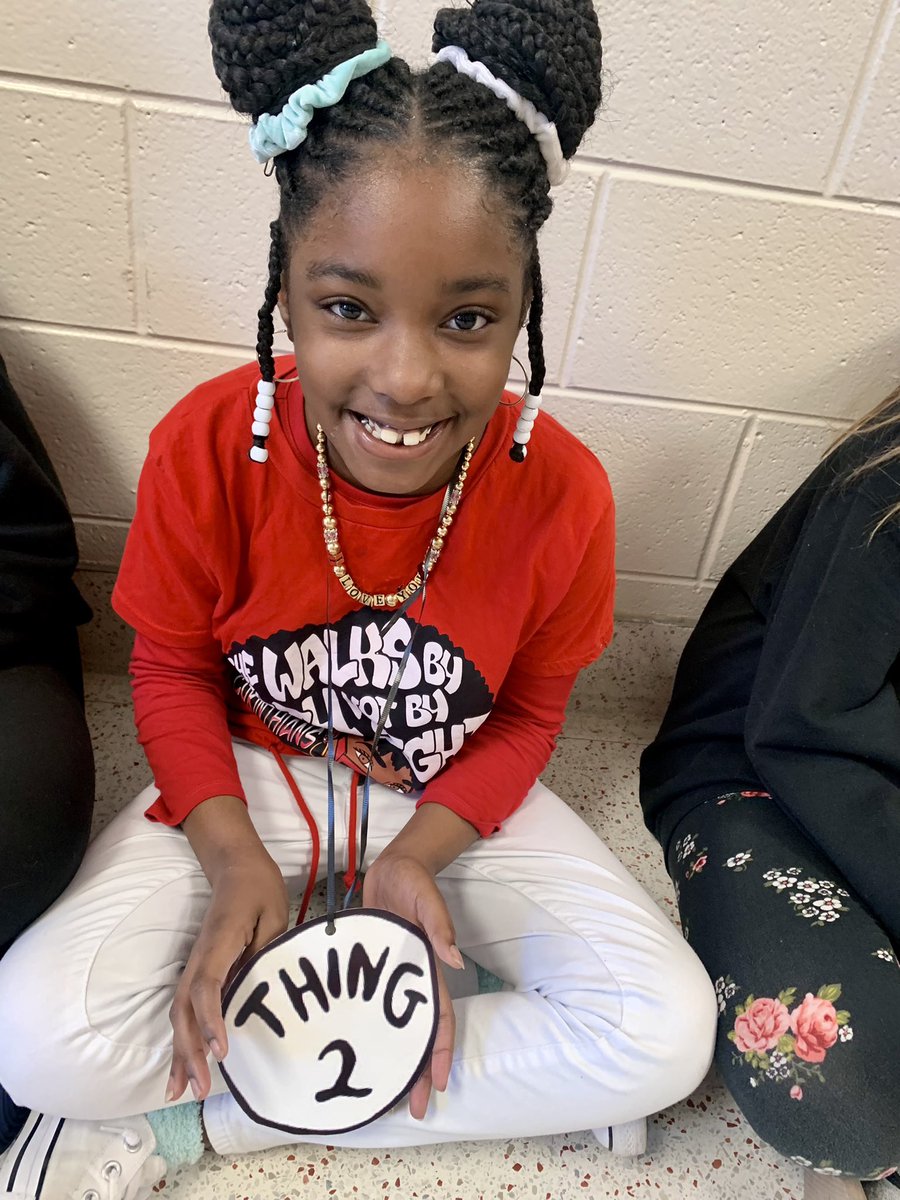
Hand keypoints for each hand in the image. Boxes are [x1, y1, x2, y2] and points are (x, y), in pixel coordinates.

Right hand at [166, 845, 288, 1102]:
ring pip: (178, 1015)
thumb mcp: (274, 916)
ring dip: (179, 1053)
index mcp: (219, 943)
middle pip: (184, 1010)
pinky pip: (183, 1010)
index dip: (212, 1020)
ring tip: (182, 1093)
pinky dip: (180, 1041)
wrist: (237, 867)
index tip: (222, 1051)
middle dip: (189, 1051)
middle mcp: (199, 959)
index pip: (207, 988)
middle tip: (201, 1089)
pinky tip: (181, 1070)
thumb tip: (261, 994)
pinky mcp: (197, 972)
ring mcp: (194, 966)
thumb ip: (266, 953)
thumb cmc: (259, 890)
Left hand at [363, 852, 463, 1119]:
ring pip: (393, 1028)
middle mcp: (409, 981)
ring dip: (393, 1059)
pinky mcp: (369, 971)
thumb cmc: (414, 880)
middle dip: (418, 1071)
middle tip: (412, 1109)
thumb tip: (454, 959)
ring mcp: (389, 979)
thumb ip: (439, 924)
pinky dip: (367, 1031)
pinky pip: (369, 1008)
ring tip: (384, 1093)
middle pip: (417, 1034)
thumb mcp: (427, 897)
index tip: (437, 1083)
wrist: (392, 866)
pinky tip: (353, 1050)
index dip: (439, 1051)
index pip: (440, 1018)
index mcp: (427, 968)